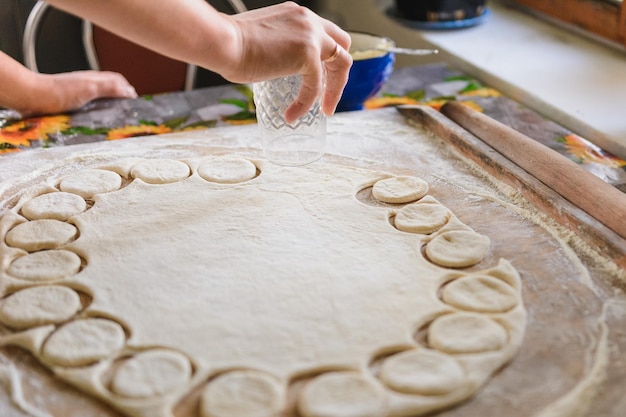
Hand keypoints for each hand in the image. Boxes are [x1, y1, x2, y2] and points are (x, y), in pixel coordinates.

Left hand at [22, 71, 136, 115]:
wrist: (33, 98)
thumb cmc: (59, 92)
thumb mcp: (90, 87)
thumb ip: (110, 87)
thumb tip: (130, 91)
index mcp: (96, 79)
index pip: (118, 81)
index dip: (128, 91)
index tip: (136, 104)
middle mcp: (88, 86)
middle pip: (110, 91)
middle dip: (121, 100)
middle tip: (128, 114)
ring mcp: (79, 95)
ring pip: (100, 101)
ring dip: (108, 109)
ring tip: (115, 121)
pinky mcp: (71, 105)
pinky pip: (89, 109)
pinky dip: (96, 115)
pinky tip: (96, 124)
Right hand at [225, 2, 351, 121]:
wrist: (222, 42)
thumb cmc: (229, 44)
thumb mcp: (261, 40)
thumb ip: (276, 49)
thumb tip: (271, 67)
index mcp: (297, 15)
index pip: (325, 33)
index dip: (327, 57)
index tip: (320, 78)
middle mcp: (309, 20)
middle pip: (342, 44)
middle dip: (338, 71)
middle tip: (328, 95)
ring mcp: (311, 36)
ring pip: (341, 63)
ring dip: (335, 89)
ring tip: (325, 110)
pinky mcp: (307, 55)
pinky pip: (315, 86)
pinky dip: (305, 104)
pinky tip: (292, 115)